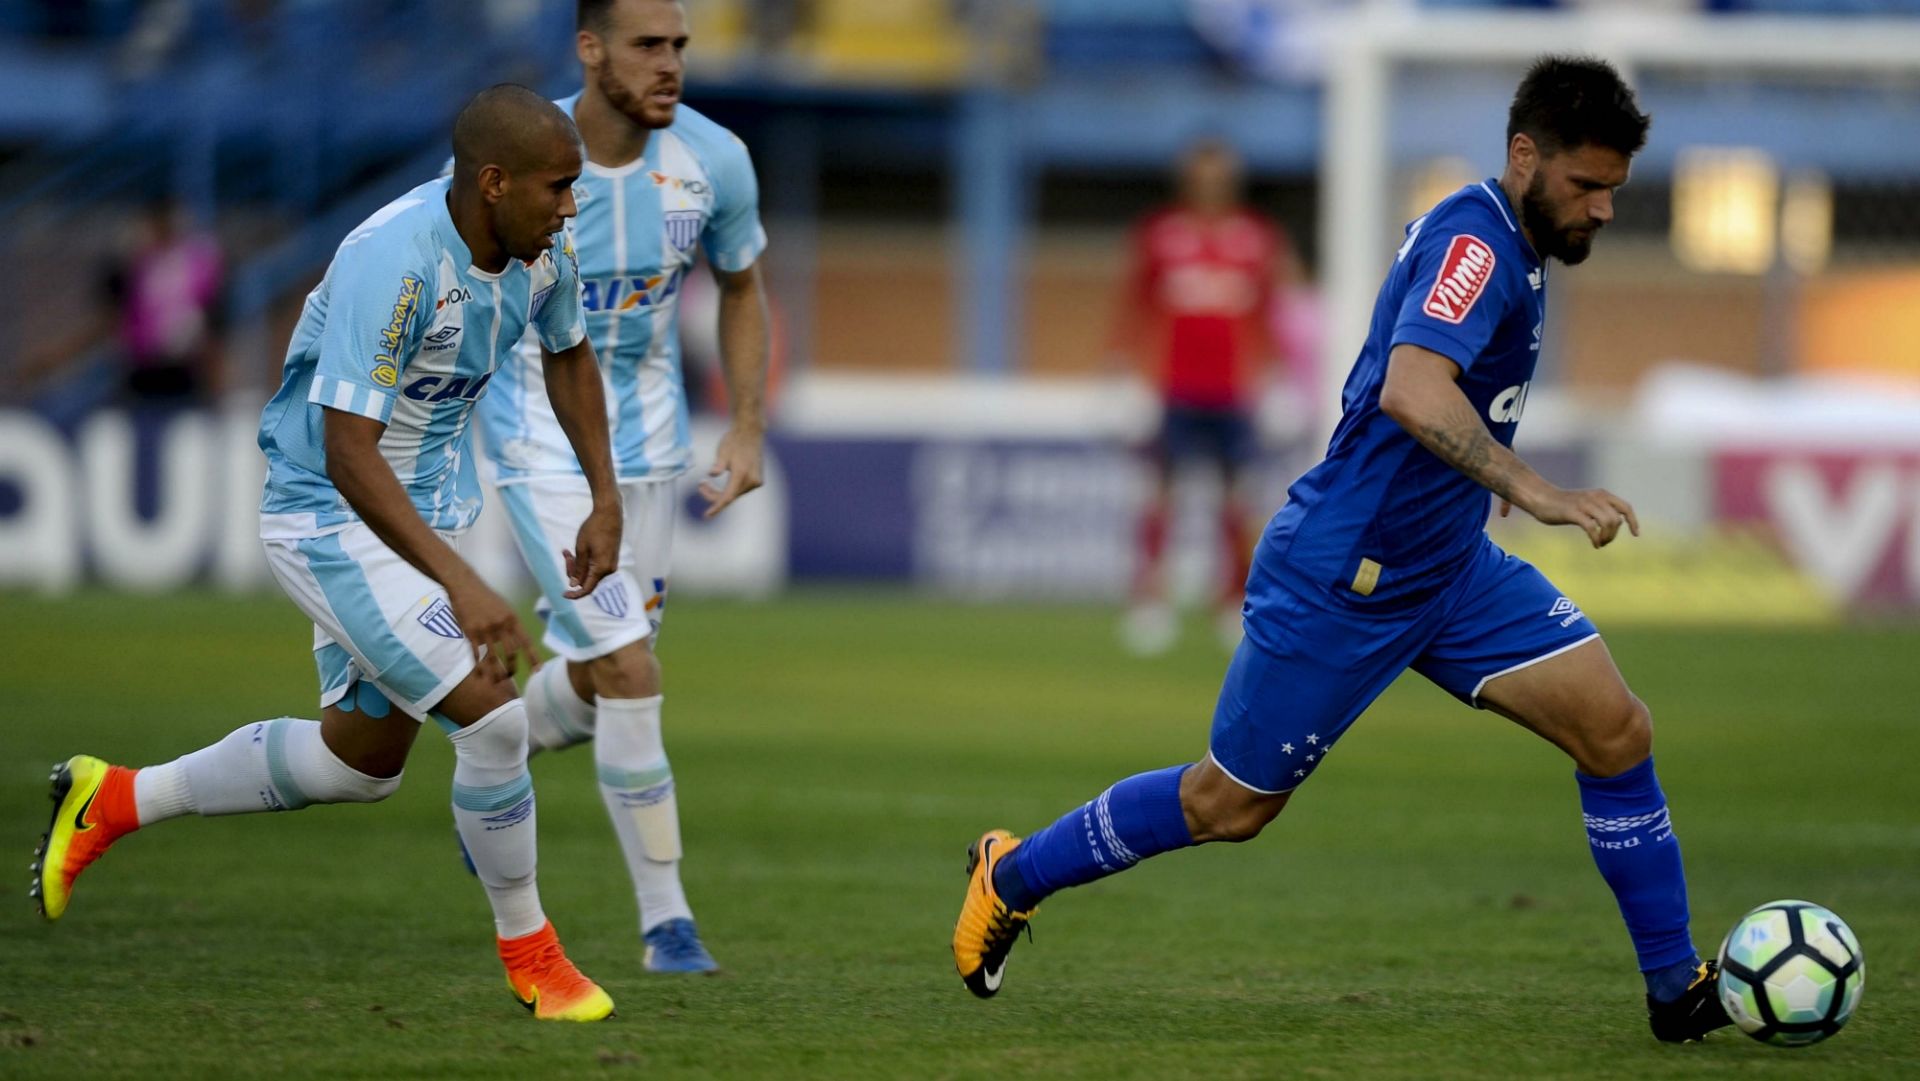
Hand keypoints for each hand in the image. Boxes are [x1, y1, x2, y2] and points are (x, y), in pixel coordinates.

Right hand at [446, 577, 538, 681]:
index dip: (533, 657)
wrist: (465, 586)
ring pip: (492, 657)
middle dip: (511, 668)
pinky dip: (478, 667)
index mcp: (512, 619)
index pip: (526, 642)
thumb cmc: (486, 597)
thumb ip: (511, 624)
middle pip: (510, 653)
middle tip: (511, 676)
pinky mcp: (470, 632)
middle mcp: (501, 625)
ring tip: (496, 681)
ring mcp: (485, 630)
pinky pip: (476, 654)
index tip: (537, 670)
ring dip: (495, 672)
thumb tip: (517, 641)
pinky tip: (480, 675)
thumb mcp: (505, 607)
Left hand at [564, 500, 622, 598]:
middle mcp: (609, 569)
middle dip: (573, 571)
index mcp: (601, 568)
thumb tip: (574, 585)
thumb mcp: (581, 549)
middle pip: (587, 579)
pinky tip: (576, 551)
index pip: (587, 588)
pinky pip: (596, 566)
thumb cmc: (594, 529)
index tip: (563, 594)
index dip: (575, 594)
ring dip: (578, 565)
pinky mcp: (610, 558)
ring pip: (590, 572)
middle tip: (566, 555)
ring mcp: (611, 564)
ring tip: (568, 551)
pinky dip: (585, 561)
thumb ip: (578, 569)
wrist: (609, 514)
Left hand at [698, 426, 763, 518]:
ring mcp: (756, 481)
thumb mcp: (723, 451)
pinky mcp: (757, 480)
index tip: (707, 515)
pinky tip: (720, 483)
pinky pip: (740, 490)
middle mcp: (752, 480)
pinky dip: (729, 489)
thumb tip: (712, 473)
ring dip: (721, 492)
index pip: (728, 496)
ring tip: (705, 482)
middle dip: (713, 495)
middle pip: (730, 496)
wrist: (751, 433)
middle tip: (700, 484)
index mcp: (742, 474)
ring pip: (735, 494)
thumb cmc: (734, 440)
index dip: (717, 507)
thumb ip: (718, 465)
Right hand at [1523, 486, 1640, 548]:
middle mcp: (1595, 497)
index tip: (1636, 534)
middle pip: (1616, 519)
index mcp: (1601, 494)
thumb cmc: (1563, 504)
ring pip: (1607, 523)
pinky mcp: (1574, 513)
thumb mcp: (1587, 502)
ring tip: (1600, 543)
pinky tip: (1594, 544)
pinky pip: (1592, 528)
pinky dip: (1596, 539)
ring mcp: (1585, 505)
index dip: (1633, 521)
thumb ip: (1601, 508)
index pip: (1625, 507)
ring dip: (1607, 538)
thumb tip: (1616, 522)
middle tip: (1605, 542)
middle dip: (1614, 534)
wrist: (1541, 498)